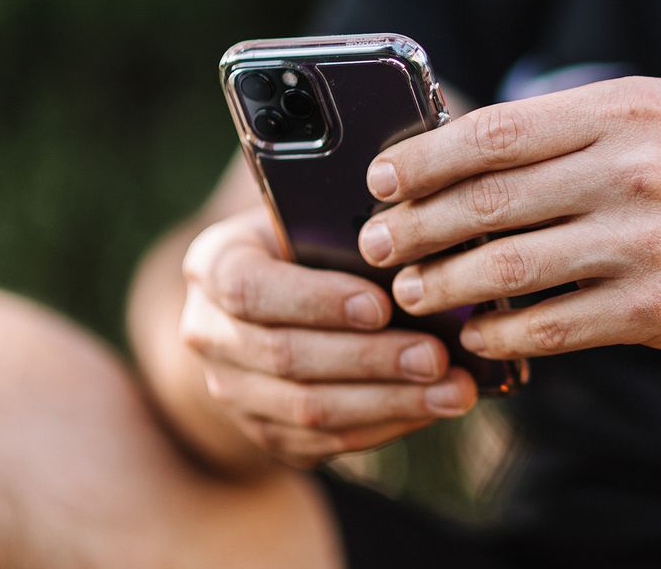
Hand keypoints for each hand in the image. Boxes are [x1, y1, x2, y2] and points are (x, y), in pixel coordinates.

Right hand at [179, 209, 477, 466]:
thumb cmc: (303, 244)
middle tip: (436, 356)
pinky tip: (431, 409)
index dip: (317, 301)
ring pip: (308, 410)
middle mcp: (208, 333)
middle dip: (369, 359)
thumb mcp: (307, 219)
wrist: (264, 303)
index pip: (251, 289)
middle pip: (285, 357)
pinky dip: (384, 426)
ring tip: (452, 391)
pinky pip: (324, 442)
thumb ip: (342, 229)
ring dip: (388, 402)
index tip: (382, 306)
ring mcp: (231, 390)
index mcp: (213, 266)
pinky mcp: (263, 432)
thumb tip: (417, 248)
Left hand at [358, 77, 660, 357]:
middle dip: (414, 227)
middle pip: (487, 203)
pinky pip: (556, 325)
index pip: (493, 135)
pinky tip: (473, 332)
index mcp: (620, 113)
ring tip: (408, 292)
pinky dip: (502, 330)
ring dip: (443, 285)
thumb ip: (574, 120)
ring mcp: (643, 244)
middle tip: (373, 244)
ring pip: (510, 269)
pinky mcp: (658, 308)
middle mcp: (629, 173)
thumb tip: (470, 143)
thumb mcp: (659, 105)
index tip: (381, 178)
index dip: (423, 158)